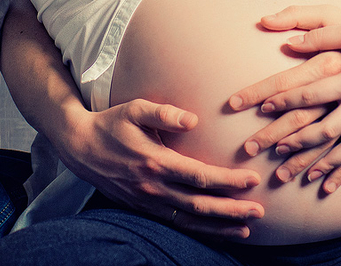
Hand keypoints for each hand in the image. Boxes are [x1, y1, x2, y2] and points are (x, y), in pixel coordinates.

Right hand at [55, 98, 263, 239]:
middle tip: (260, 211)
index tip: (252, 180)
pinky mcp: (144, 208)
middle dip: (232, 209)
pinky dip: (199, 230)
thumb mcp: (134, 109)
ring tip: (246, 227)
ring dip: (219, 226)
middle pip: (200, 204)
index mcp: (155, 161)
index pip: (200, 176)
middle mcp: (153, 187)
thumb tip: (193, 119)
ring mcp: (148, 202)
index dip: (228, 180)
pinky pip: (176, 224)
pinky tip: (217, 231)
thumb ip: (163, 112)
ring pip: (190, 220)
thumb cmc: (111, 123)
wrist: (80, 147)